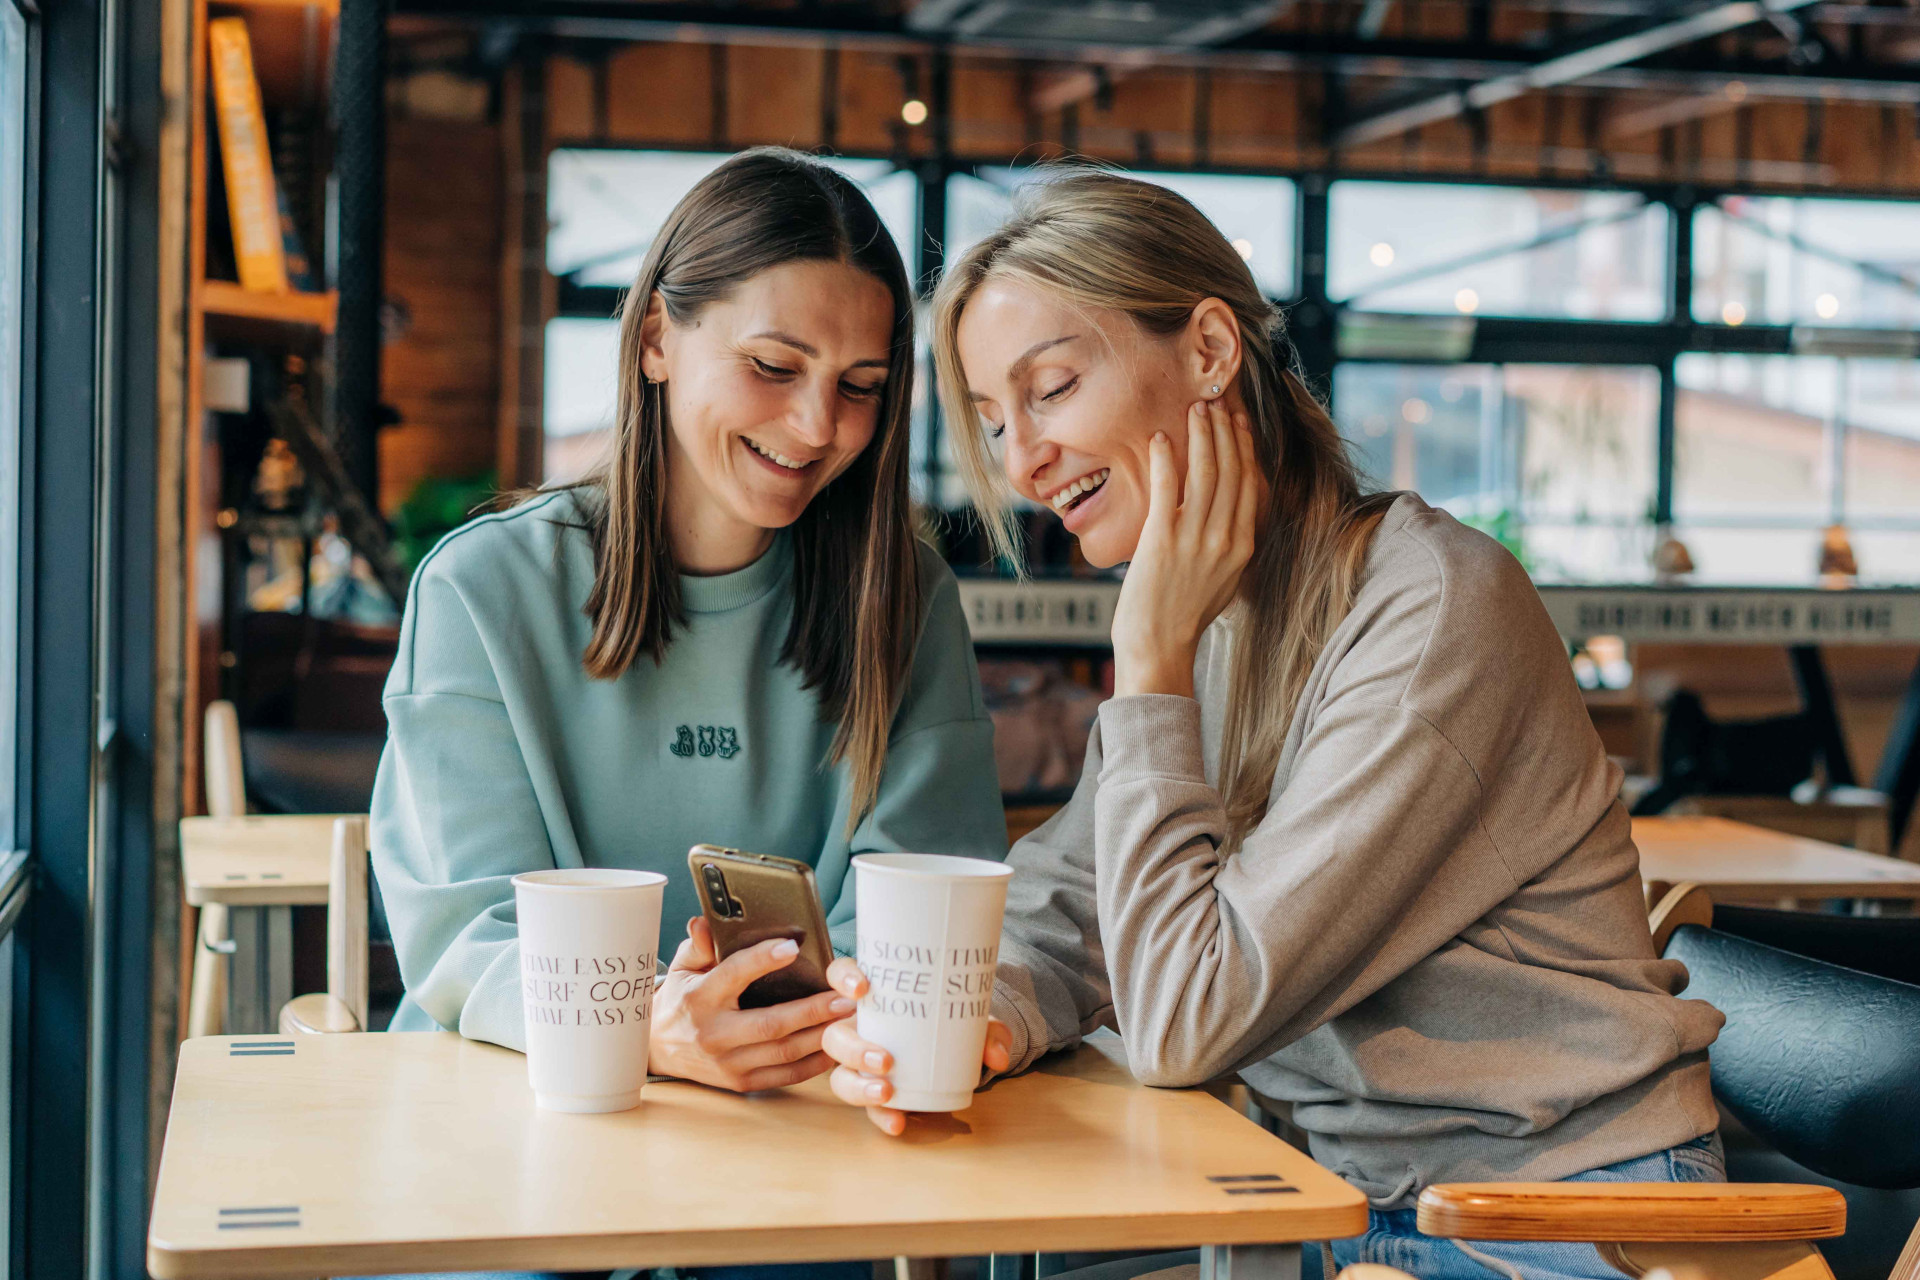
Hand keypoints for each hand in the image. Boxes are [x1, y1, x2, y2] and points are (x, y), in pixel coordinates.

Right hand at [647, 916, 851, 1091]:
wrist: (657, 1048)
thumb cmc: (680, 1000)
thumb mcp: (683, 969)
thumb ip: (698, 945)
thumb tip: (704, 921)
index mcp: (700, 999)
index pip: (733, 975)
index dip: (762, 960)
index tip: (792, 946)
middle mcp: (715, 1034)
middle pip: (772, 1023)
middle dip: (813, 1010)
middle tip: (846, 997)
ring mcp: (729, 1063)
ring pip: (784, 1052)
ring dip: (822, 1036)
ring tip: (850, 1019)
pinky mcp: (741, 1082)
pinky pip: (785, 1075)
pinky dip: (813, 1063)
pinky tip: (834, 1045)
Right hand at [819, 956, 1012, 1134]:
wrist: (959, 1054)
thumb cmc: (955, 1023)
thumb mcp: (974, 1020)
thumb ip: (989, 1033)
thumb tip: (997, 1056)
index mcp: (876, 996)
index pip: (842, 975)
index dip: (842, 978)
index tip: (863, 989)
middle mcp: (860, 1028)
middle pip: (834, 1036)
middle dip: (853, 1049)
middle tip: (886, 1061)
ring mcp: (860, 1064)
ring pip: (840, 1076)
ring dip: (858, 1087)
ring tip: (887, 1094)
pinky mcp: (873, 1092)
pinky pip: (867, 1107)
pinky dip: (881, 1116)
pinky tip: (898, 1123)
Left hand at [1110, 399, 1257, 698]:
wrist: (1159, 646)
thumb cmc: (1184, 616)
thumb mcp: (1224, 579)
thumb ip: (1230, 544)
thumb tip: (1230, 514)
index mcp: (1243, 546)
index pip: (1250, 484)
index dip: (1244, 448)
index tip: (1239, 422)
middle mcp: (1225, 538)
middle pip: (1231, 471)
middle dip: (1225, 432)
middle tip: (1216, 403)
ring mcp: (1195, 538)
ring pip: (1205, 473)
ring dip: (1201, 436)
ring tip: (1196, 410)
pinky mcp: (1163, 539)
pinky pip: (1168, 489)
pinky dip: (1166, 460)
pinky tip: (1161, 438)